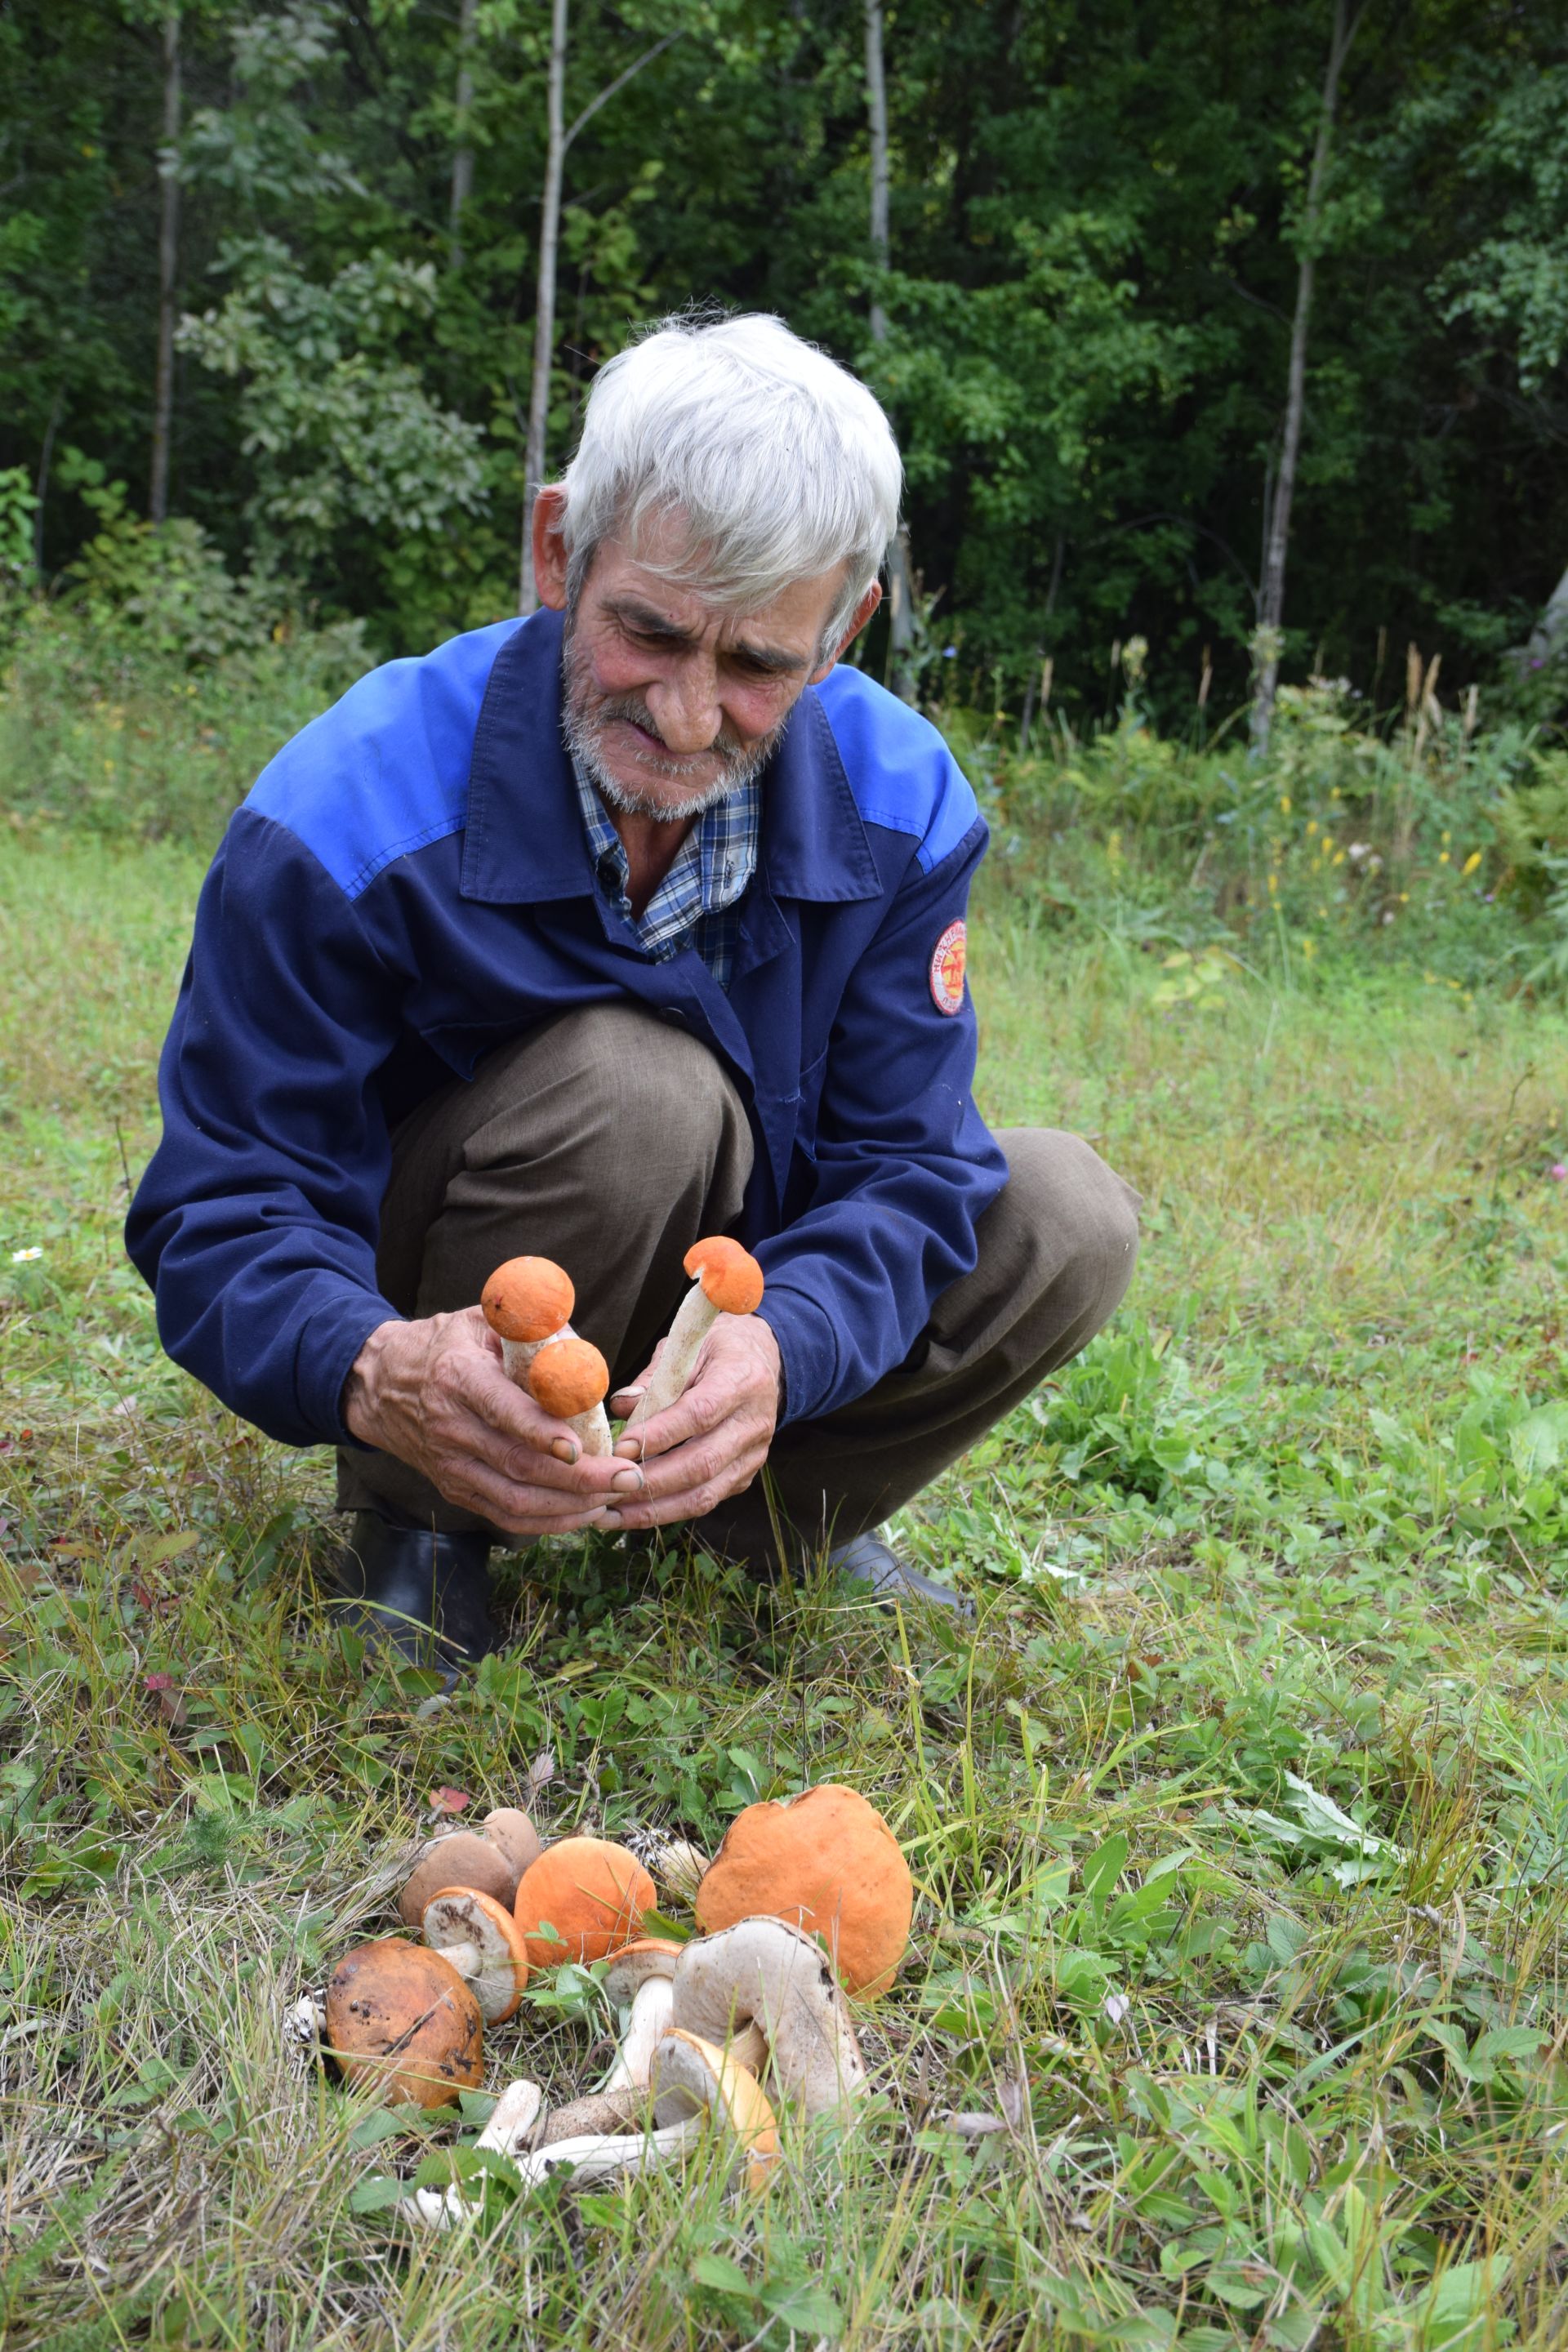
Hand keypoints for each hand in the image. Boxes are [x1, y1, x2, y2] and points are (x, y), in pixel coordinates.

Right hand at [343, 1308, 640, 1537]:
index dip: (541, 1433)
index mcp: (460, 1378)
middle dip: (581, 1479)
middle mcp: (452, 1428)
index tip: (579, 1447)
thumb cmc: (446, 1346)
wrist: (380, 1385)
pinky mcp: (455, 1489)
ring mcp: (451, 1465)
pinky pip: (505, 1517)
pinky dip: (548, 1522)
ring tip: (616, 1498)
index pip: (502, 1412)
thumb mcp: (481, 1320)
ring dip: (571, 1507)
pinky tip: (585, 1514)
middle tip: (629, 1477)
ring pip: (515, 1501)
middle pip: (519, 1466)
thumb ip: (532, 1328)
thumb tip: (582, 1349)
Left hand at [605, 1315, 781, 1529]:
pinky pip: (705, 1501)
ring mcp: (753, 1455)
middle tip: (610, 1487)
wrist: (762, 1361)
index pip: (700, 1414)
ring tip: (612, 1514)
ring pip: (705, 1494)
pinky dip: (667, 1511)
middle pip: (703, 1463)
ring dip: (655, 1508)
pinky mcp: (744, 1476)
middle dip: (652, 1481)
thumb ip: (653, 1377)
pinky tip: (632, 1512)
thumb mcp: (684, 1347)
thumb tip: (620, 1406)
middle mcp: (754, 1423)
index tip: (621, 1447)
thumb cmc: (713, 1351)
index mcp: (741, 1380)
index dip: (660, 1434)